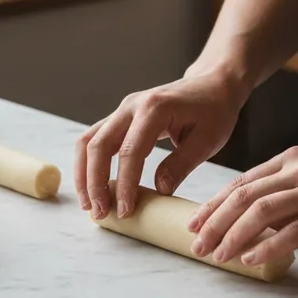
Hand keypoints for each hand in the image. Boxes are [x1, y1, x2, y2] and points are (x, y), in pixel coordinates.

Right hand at [75, 69, 247, 220]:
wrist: (211, 85)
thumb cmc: (214, 110)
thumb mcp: (208, 139)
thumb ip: (181, 164)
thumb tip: (159, 190)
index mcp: (155, 108)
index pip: (130, 151)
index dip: (125, 184)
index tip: (125, 210)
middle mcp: (131, 106)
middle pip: (98, 145)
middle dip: (94, 182)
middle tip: (100, 213)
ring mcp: (122, 110)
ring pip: (88, 142)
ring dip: (84, 175)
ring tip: (89, 205)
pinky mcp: (119, 118)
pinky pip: (94, 140)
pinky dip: (88, 164)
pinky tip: (92, 187)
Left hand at [187, 144, 297, 264]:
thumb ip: (288, 191)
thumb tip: (257, 220)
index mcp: (293, 159)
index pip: (242, 182)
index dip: (214, 204)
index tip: (195, 222)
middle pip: (244, 196)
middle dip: (214, 222)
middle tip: (197, 245)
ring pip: (262, 212)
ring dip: (234, 236)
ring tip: (219, 256)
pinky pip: (295, 231)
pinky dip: (269, 246)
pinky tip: (252, 259)